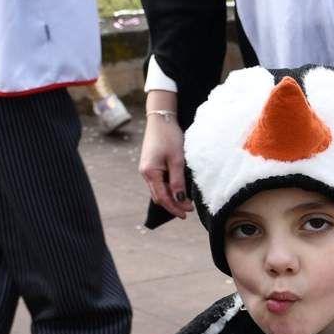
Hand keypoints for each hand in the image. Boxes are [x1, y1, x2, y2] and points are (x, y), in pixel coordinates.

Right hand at [139, 99, 188, 218]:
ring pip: (158, 190)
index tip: (186, 214)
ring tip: (186, 203)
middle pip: (159, 196)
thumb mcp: (177, 160)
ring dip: (171, 198)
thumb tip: (181, 200)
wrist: (161, 120)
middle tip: (188, 210)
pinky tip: (178, 190)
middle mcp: (145, 173)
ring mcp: (147, 170)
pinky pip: (159, 183)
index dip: (174, 207)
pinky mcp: (151, 166)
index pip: (162, 197)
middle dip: (173, 205)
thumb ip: (177, 181)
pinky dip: (168, 189)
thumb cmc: (169, 137)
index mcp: (150, 172)